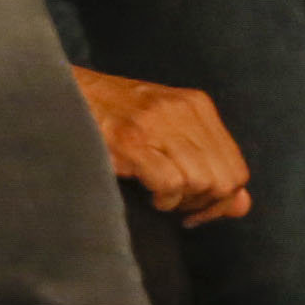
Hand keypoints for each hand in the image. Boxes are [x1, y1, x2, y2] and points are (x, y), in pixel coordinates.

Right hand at [73, 67, 253, 223]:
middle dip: (203, 204)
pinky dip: (162, 198)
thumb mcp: (169, 132)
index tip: (196, 209)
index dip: (222, 199)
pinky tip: (146, 192)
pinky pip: (171, 184)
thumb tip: (242, 205)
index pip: (237, 168)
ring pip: (200, 182)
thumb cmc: (113, 119)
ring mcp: (157, 123)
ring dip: (180, 201)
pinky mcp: (132, 140)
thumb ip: (208, 164)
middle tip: (176, 205)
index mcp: (197, 105)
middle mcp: (183, 110)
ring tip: (158, 194)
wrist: (62, 95)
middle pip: (224, 179)